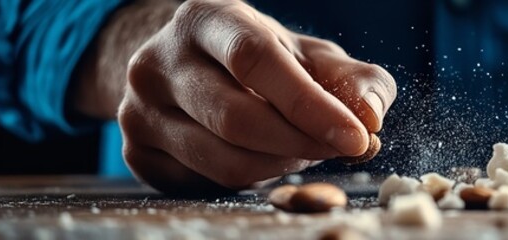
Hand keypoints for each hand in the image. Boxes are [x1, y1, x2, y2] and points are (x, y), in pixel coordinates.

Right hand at [119, 0, 396, 194]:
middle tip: (340, 149)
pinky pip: (206, 184)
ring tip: (303, 149)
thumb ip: (353, 80)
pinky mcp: (136, 153)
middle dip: (302, 143)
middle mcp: (158, 61)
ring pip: (224, 161)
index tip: (356, 136)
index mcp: (205, 20)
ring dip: (281, 166)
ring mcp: (138, 110)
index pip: (255, 61)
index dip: (310, 105)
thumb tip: (371, 117)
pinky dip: (251, 180)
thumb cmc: (259, 61)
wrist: (185, 68)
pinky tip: (264, 158)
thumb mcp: (309, 55)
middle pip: (237, 119)